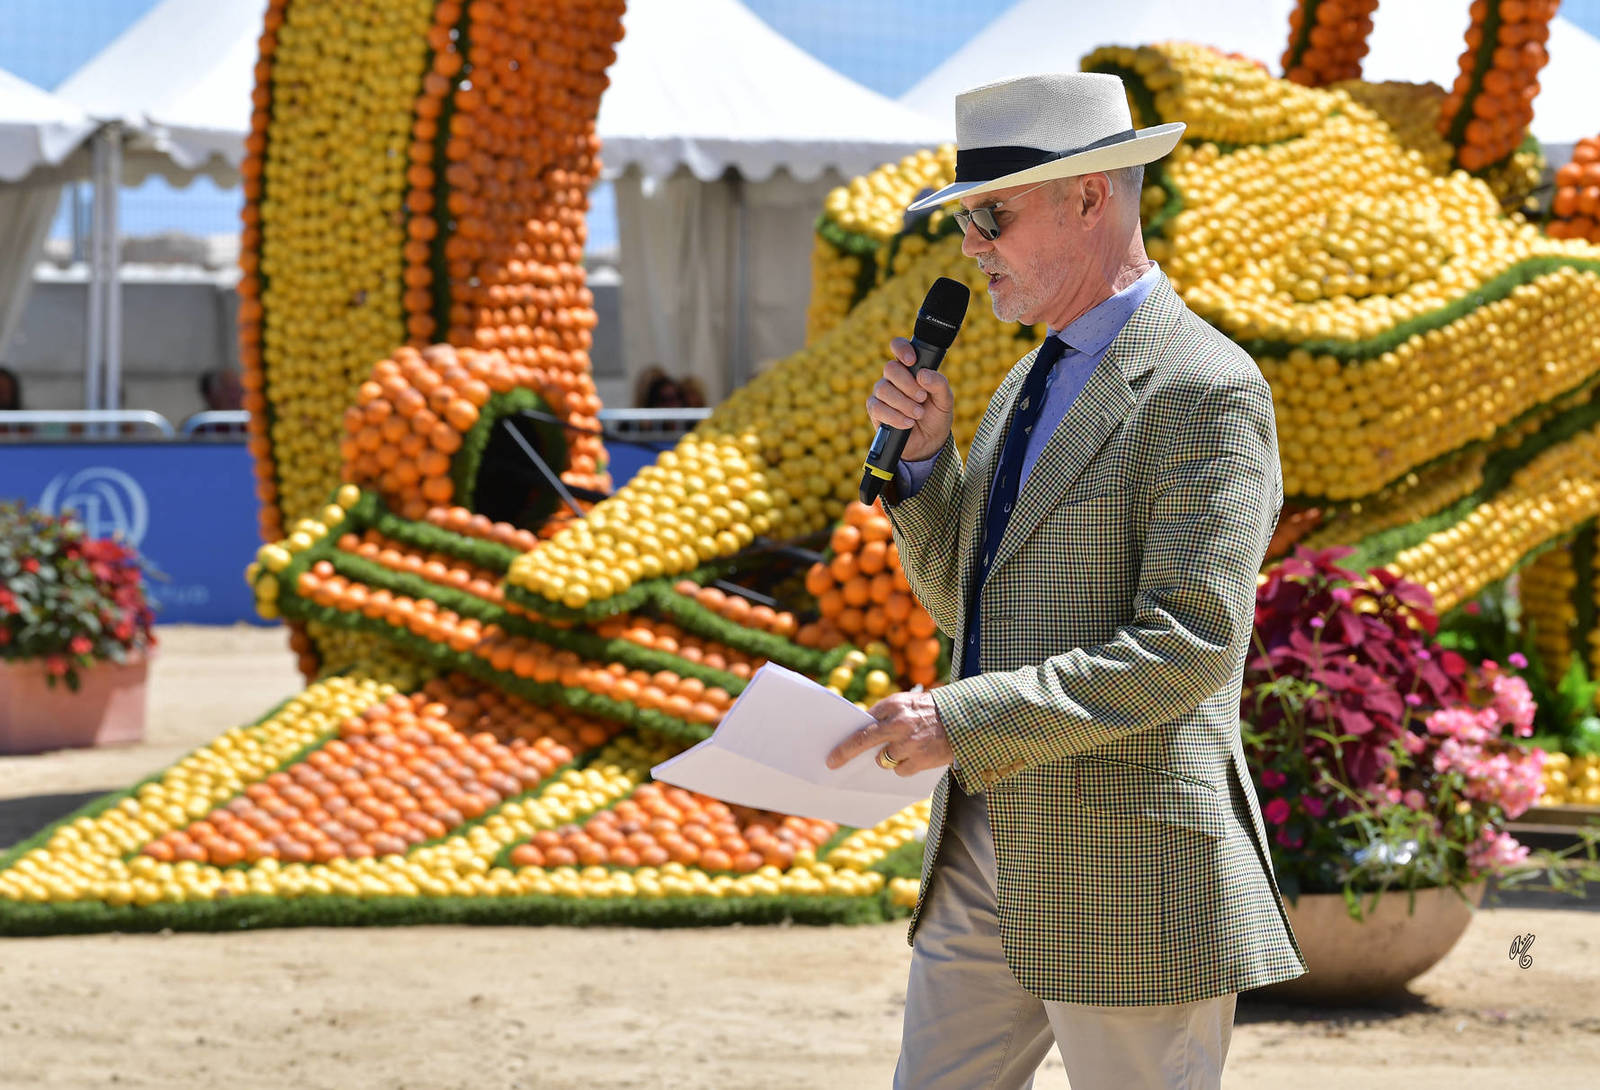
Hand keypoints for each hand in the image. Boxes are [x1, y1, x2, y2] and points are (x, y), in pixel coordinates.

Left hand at [825, 691, 952, 776]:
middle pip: (864, 741)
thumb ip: (886, 715)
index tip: (834, 751)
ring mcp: (910, 742)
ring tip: (904, 748)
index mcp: (895, 704)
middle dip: (847, 753)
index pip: (864, 723)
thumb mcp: (908, 703)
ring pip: (884, 760)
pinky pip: (901, 770)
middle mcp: (900, 723)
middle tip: (833, 762)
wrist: (964, 719)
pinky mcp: (921, 759)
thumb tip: (862, 732)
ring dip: (888, 758)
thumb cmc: (930, 711)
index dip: (848, 738)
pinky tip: (917, 755)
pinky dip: (905, 766)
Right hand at [864, 337, 953, 462]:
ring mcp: (882, 394)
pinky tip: (908, 424)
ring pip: (883, 388)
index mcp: (911, 368)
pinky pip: (877, 407)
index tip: (911, 361)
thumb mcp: (945, 401)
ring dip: (903, 403)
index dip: (901, 348)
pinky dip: (894, 416)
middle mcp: (894, 378)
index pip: (898, 346)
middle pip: (890, 368)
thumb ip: (939, 384)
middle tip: (922, 398)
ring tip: (918, 414)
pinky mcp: (876, 411)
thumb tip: (923, 374)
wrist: (928, 443)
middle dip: (908, 384)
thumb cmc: (936, 417)